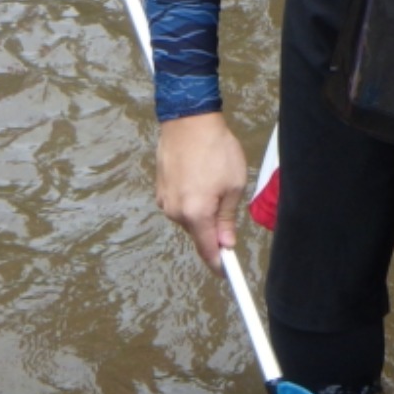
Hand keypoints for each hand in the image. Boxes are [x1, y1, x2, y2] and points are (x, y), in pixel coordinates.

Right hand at [155, 112, 247, 270]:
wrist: (188, 120)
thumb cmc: (215, 149)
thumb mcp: (233, 185)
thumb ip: (227, 219)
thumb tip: (226, 242)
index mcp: (196, 214)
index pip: (208, 251)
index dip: (220, 265)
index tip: (228, 273)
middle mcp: (175, 212)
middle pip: (198, 234)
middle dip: (213, 229)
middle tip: (228, 204)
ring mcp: (164, 200)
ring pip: (188, 218)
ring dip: (201, 211)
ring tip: (213, 182)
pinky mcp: (160, 189)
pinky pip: (179, 204)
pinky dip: (191, 199)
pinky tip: (199, 177)